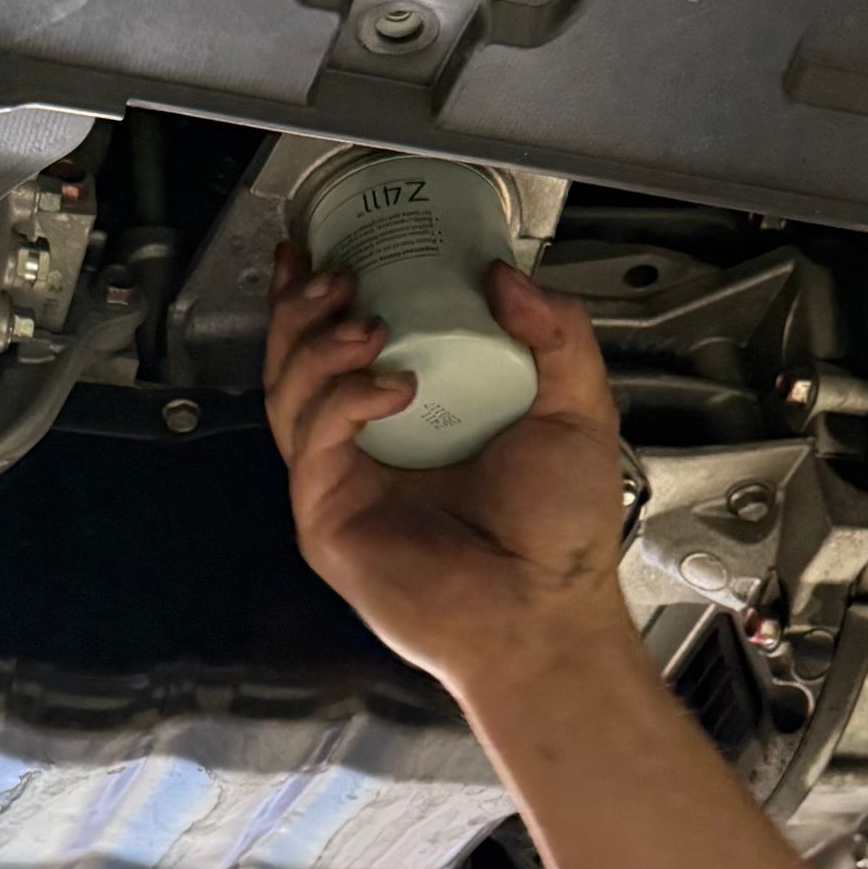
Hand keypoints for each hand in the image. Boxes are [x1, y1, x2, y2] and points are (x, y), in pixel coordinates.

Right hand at [264, 241, 631, 699]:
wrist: (546, 614)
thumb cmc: (560, 538)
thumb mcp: (576, 412)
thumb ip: (555, 337)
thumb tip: (508, 277)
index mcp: (416, 423)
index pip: (347, 350)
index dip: (325, 301)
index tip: (327, 254)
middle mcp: (369, 452)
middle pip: (298, 364)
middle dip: (304, 312)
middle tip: (336, 277)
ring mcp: (341, 486)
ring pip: (291, 396)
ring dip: (318, 346)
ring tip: (364, 323)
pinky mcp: (328, 519)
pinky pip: (312, 442)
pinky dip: (343, 399)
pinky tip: (390, 386)